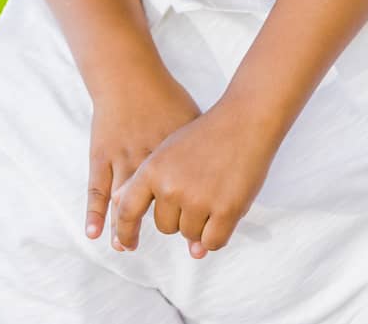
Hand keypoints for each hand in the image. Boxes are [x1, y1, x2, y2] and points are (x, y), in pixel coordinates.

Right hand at [84, 67, 199, 243]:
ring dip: (125, 230)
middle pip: (160, 210)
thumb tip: (222, 171)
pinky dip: (95, 213)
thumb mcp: (193, 123)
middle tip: (172, 246)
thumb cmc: (166, 98)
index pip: (190, 201)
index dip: (197, 227)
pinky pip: (97, 190)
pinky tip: (94, 232)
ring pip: (126, 206)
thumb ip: (203, 150)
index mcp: (175, 159)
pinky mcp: (101, 156)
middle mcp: (149, 164)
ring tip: (127, 246)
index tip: (199, 243)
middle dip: (168, 230)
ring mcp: (122, 160)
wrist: (130, 76)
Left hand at [110, 102, 279, 258]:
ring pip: (189, 235)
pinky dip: (216, 236)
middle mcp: (170, 187)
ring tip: (212, 193)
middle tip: (196, 193)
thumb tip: (127, 210)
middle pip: (165, 227)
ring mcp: (198, 200)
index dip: (125, 231)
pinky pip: (212, 242)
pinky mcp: (226, 210)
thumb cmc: (204, 136)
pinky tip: (223, 216)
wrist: (242, 122)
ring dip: (200, 224)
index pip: (127, 209)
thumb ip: (148, 184)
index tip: (126, 245)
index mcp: (151, 170)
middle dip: (179, 218)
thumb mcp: (166, 153)